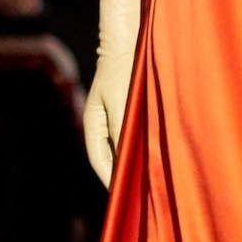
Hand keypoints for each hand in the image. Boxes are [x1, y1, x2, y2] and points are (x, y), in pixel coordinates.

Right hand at [84, 47, 135, 187]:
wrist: (126, 45)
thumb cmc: (122, 71)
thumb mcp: (121, 100)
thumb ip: (120, 127)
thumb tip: (124, 154)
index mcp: (93, 124)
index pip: (98, 159)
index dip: (109, 178)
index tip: (119, 194)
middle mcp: (100, 125)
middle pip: (108, 158)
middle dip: (119, 176)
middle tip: (134, 196)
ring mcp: (111, 119)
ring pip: (119, 149)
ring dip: (129, 164)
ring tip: (143, 183)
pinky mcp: (124, 114)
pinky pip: (128, 138)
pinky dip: (135, 150)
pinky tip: (149, 158)